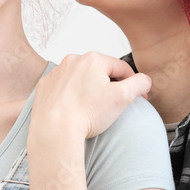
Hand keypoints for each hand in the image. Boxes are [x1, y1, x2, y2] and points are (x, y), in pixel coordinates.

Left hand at [33, 52, 150, 138]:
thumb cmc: (87, 114)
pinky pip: (63, 88)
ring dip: (89, 90)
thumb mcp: (122, 97)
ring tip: (91, 109)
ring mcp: (56, 73)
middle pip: (100, 72)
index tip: (137, 98)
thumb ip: (139, 84)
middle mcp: (72, 61)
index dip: (133, 84)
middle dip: (109, 87)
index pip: (122, 68)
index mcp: (93, 60)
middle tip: (111, 107)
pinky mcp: (44, 86)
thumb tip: (144, 80)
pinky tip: (74, 109)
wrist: (55, 130)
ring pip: (80, 79)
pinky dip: (70, 96)